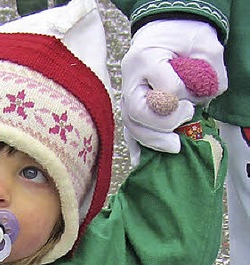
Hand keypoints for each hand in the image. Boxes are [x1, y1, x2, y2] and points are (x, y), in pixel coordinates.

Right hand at [120, 19, 226, 155]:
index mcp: (145, 58)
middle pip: (139, 112)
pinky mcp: (128, 110)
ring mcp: (125, 97)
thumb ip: (209, 69)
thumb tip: (206, 99)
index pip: (165, 89)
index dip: (183, 96)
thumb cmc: (181, 38)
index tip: (193, 95)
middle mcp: (130, 81)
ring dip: (155, 140)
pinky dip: (136, 148)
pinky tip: (140, 161)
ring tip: (175, 145)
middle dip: (166, 123)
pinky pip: (127, 133)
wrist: (162, 34)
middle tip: (187, 115)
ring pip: (133, 127)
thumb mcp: (202, 43)